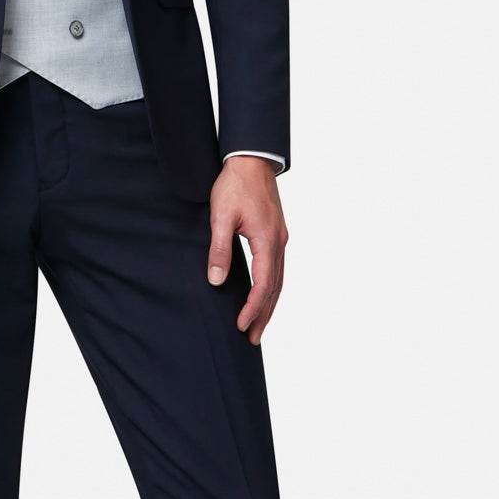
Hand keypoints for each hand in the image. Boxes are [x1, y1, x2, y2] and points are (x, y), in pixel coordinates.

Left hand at [207, 156, 287, 343]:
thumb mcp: (220, 216)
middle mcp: (280, 243)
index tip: (241, 326)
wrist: (252, 159)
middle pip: (275, 288)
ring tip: (258, 325)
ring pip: (279, 280)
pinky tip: (264, 296)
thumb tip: (217, 280)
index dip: (253, 308)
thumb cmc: (235, 184)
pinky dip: (271, 288)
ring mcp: (281, 239)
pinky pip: (277, 269)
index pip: (263, 285)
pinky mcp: (276, 235)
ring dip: (269, 304)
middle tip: (252, 338)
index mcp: (268, 240)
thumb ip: (219, 249)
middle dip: (264, 315)